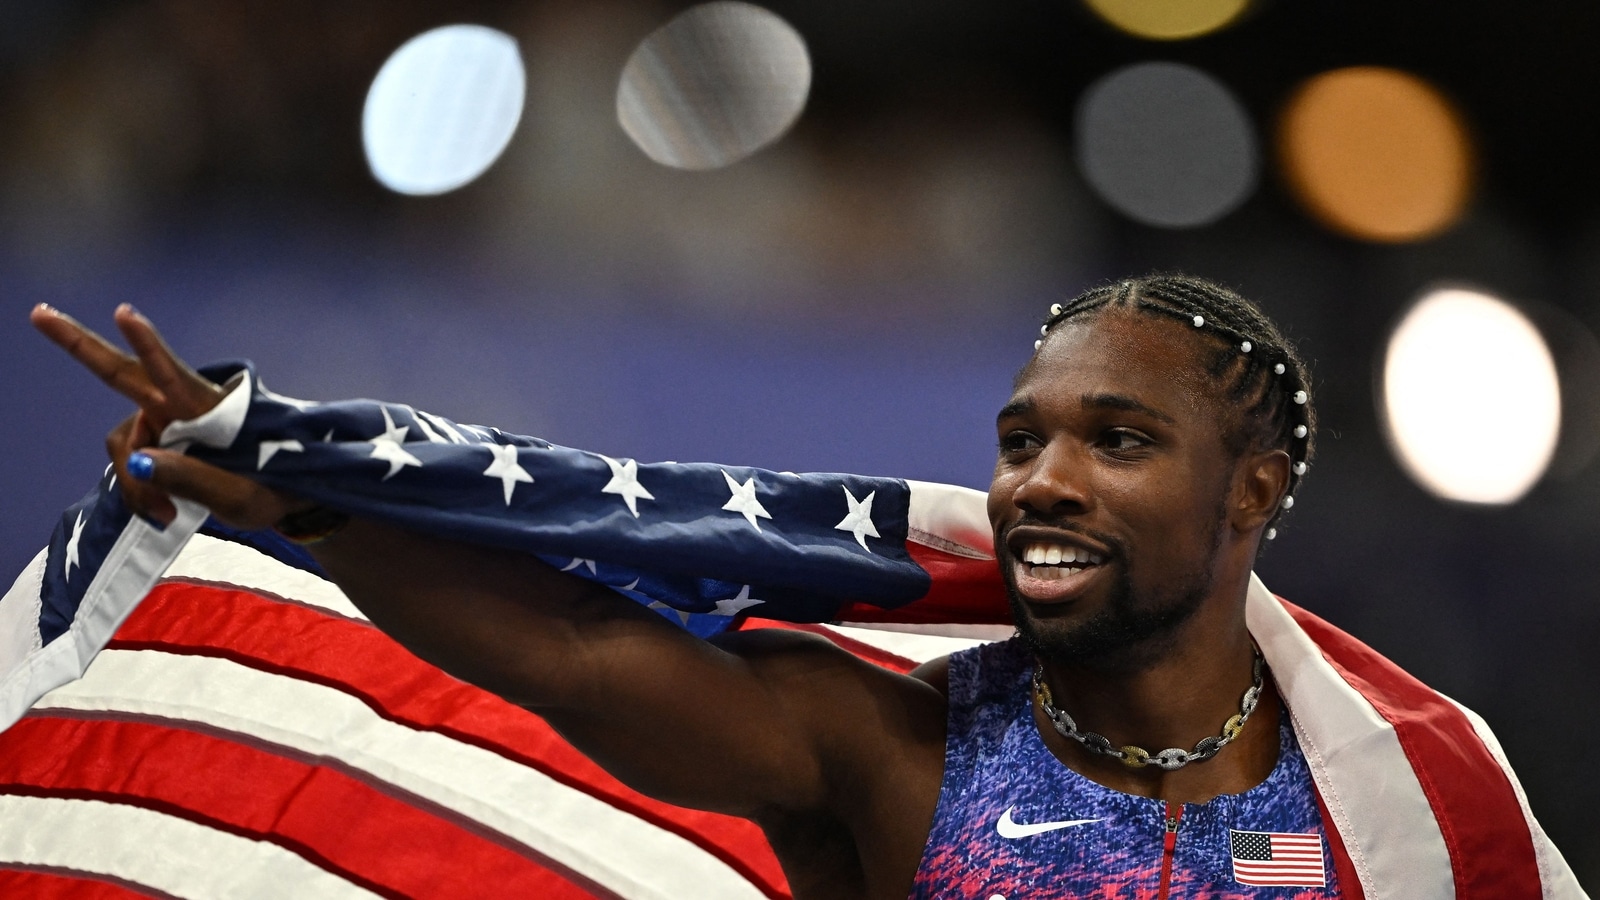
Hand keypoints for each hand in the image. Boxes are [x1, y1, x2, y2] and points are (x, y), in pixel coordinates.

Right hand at [32, 303, 308, 528]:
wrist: (288, 497)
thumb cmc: (273, 490)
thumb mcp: (242, 497)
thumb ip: (193, 479)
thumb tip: (139, 461)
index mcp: (209, 410)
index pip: (171, 373)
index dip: (148, 344)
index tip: (125, 313)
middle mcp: (182, 406)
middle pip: (120, 373)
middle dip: (79, 344)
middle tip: (38, 312)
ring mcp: (170, 420)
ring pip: (124, 443)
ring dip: (135, 480)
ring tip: (165, 515)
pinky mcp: (165, 439)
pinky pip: (132, 459)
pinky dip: (138, 487)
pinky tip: (160, 511)